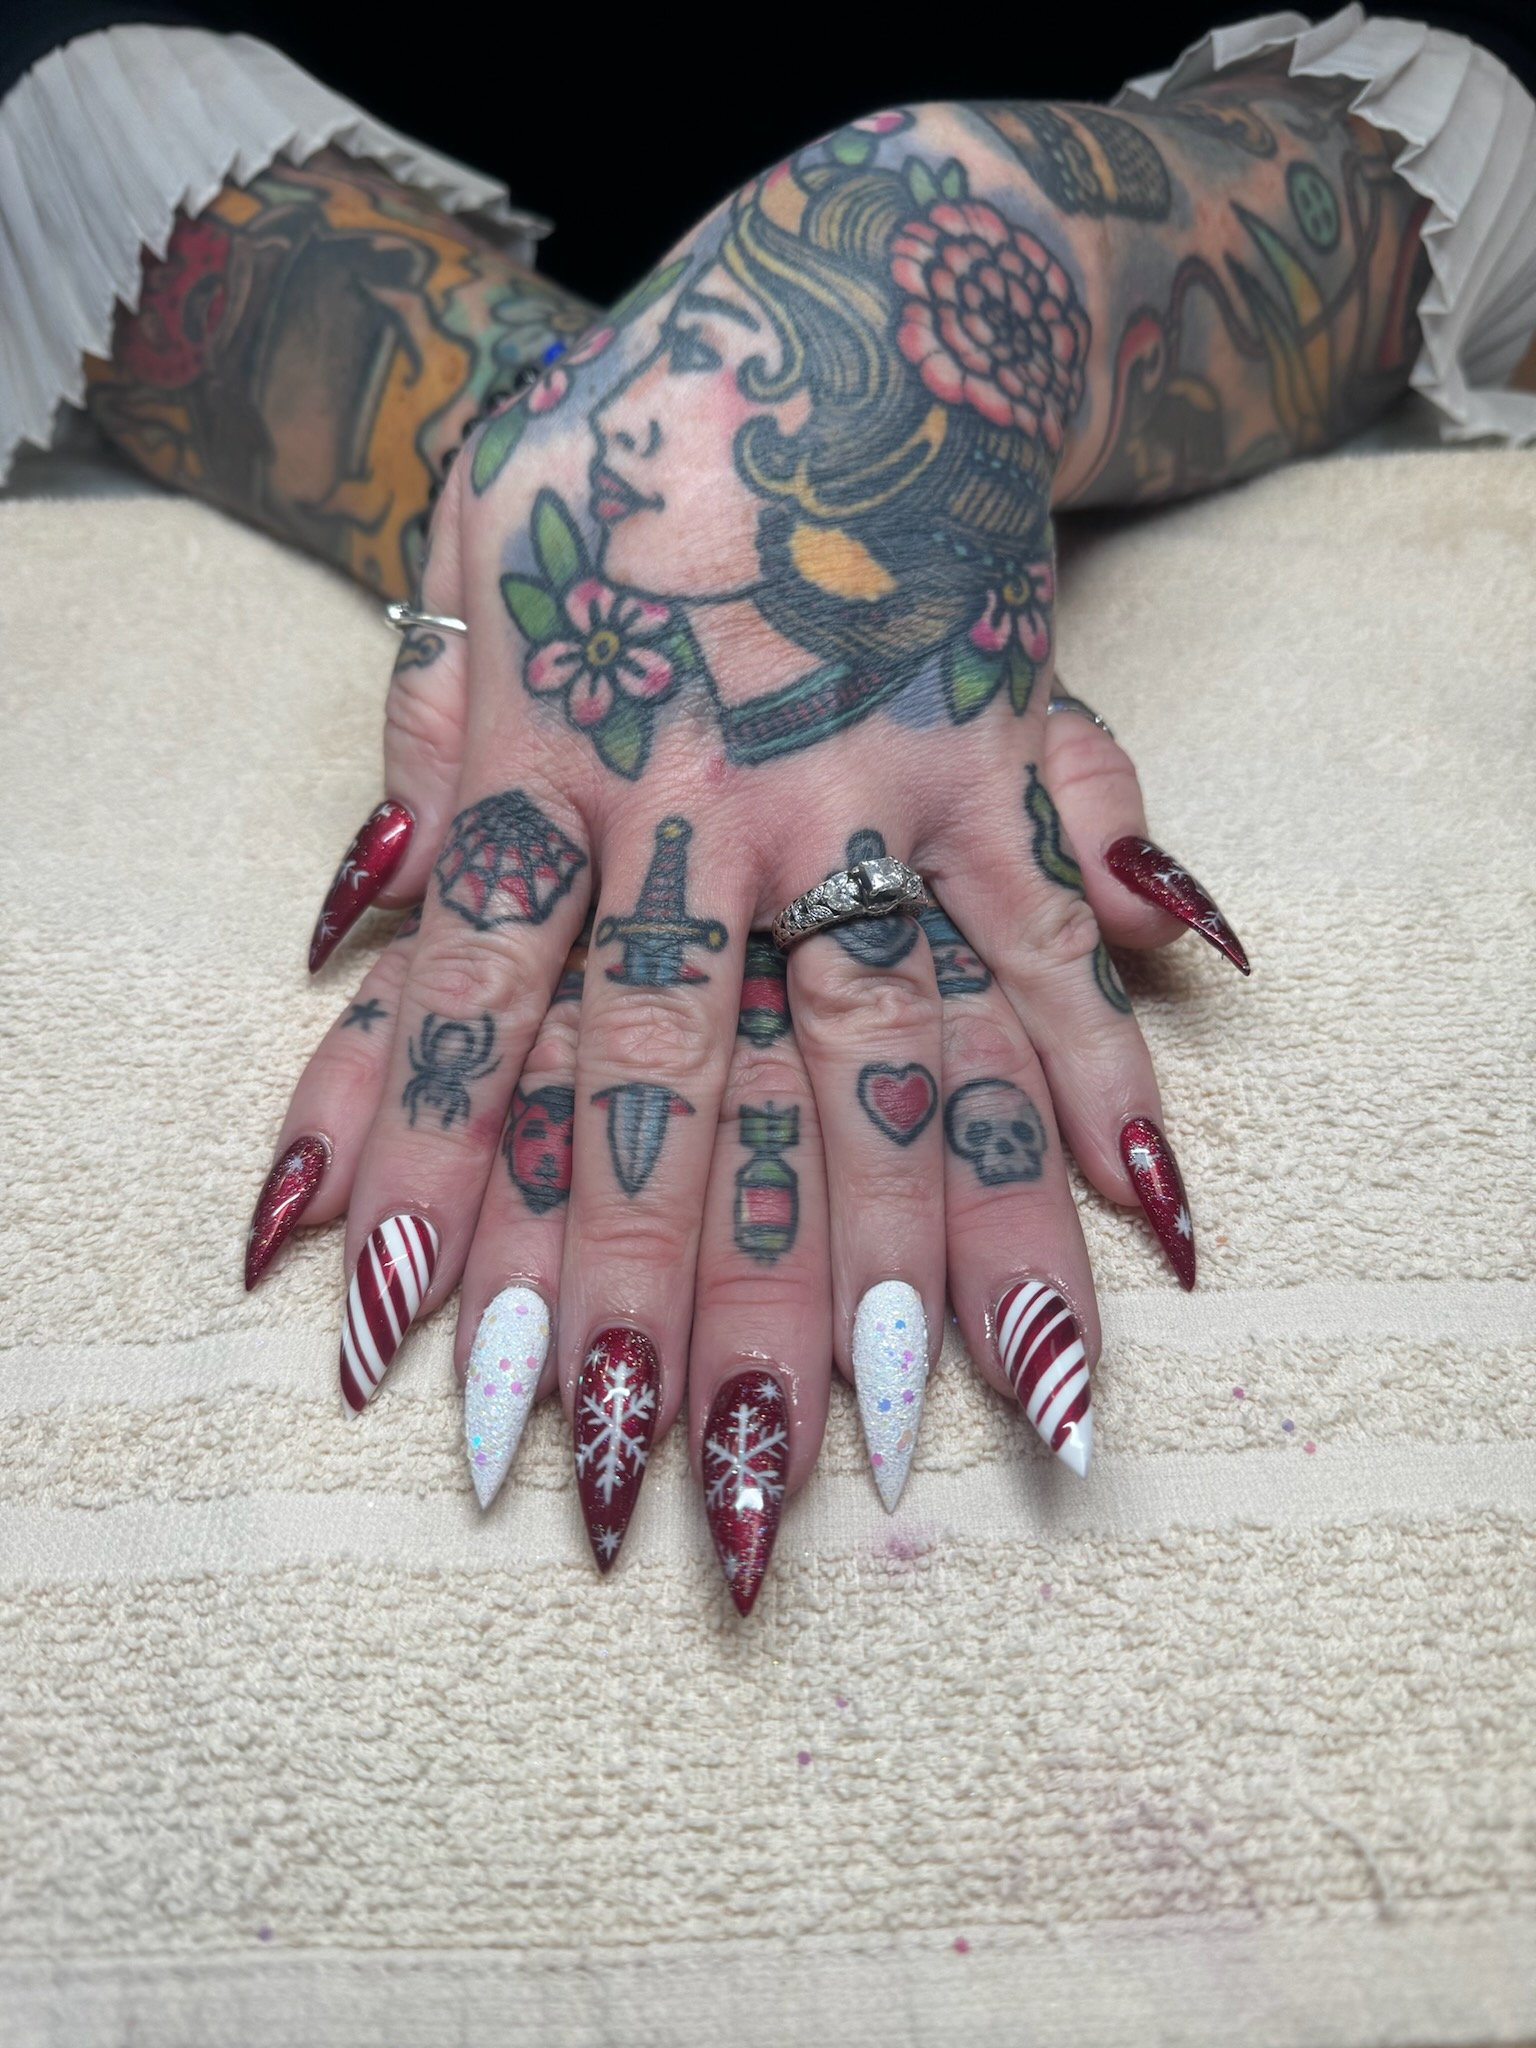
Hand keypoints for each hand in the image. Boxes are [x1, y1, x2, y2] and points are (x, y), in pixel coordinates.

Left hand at [269, 102, 1282, 1589]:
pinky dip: (1106, 1084)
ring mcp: (872, 794)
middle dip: (664, 1291)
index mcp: (549, 758)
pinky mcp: (1009, 768)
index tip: (433, 1373)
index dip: (447, 1192)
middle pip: (676, 1085)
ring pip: (879, 1056)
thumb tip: (340, 934)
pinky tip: (1156, 1238)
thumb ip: (410, 753)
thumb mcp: (466, 553)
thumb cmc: (637, 445)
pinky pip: (1057, 949)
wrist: (860, 297)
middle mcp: (707, 805)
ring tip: (918, 1437)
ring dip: (898, 1253)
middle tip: (657, 1480)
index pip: (481, 1015)